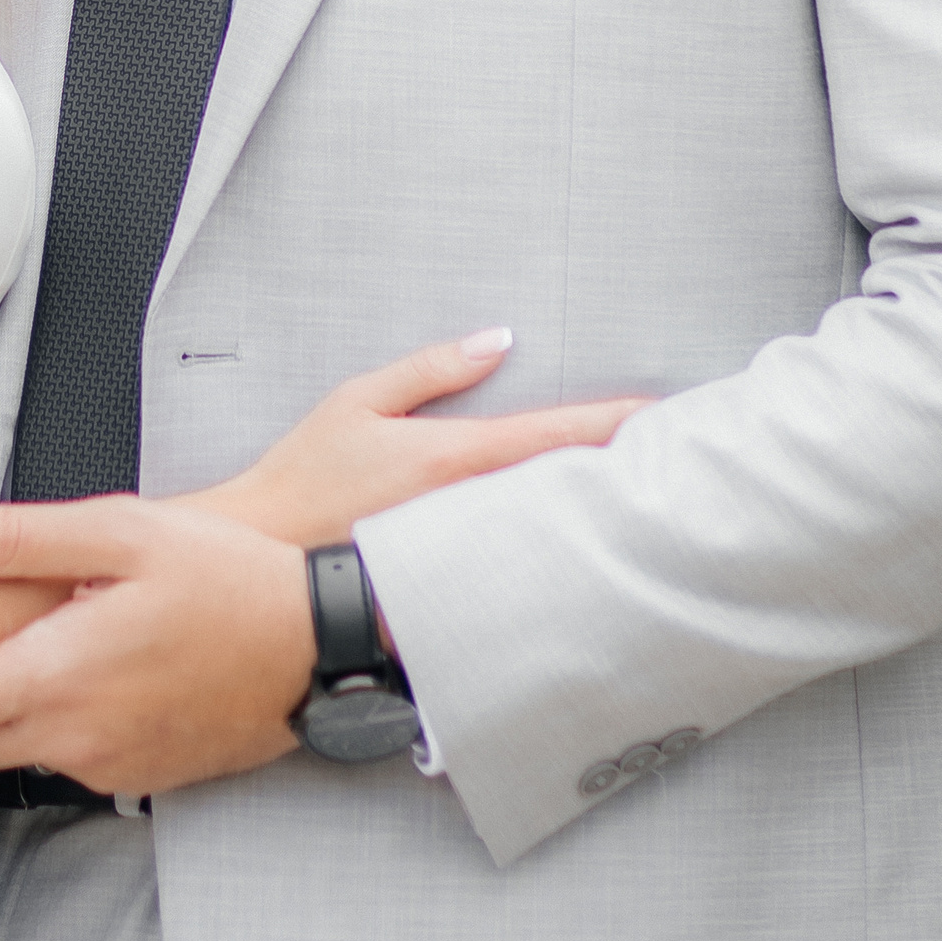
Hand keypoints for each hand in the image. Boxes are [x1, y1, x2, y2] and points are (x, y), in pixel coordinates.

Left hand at [0, 495, 309, 795]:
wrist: (318, 643)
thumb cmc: (223, 576)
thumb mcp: (118, 530)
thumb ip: (12, 538)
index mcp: (54, 672)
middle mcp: (73, 733)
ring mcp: (108, 761)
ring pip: (4, 752)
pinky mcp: (140, 772)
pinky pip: (63, 754)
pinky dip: (39, 720)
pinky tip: (61, 668)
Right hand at [196, 329, 652, 545]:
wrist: (265, 559)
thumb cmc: (305, 477)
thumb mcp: (358, 400)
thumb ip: (431, 368)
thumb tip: (495, 341)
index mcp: (452, 456)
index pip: (553, 435)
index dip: (612, 422)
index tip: (660, 414)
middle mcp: (471, 512)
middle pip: (567, 490)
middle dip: (620, 472)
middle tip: (676, 459)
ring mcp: (468, 562)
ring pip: (551, 536)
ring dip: (595, 516)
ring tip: (645, 503)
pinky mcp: (456, 599)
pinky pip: (519, 577)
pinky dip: (555, 562)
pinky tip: (582, 561)